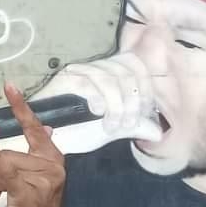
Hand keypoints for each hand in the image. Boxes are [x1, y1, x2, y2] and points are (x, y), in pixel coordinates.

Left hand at [0, 82, 64, 206]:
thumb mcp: (34, 182)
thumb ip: (36, 156)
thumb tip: (47, 127)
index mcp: (53, 160)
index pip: (35, 129)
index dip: (21, 107)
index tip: (8, 86)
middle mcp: (53, 167)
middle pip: (8, 154)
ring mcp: (43, 180)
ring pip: (1, 167)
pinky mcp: (29, 193)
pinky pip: (4, 170)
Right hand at [34, 52, 161, 143]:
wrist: (47, 140)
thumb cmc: (76, 131)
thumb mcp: (111, 129)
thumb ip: (133, 127)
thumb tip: (158, 133)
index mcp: (110, 74)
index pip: (137, 66)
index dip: (147, 88)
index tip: (146, 112)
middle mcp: (96, 68)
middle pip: (127, 72)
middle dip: (133, 101)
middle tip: (127, 124)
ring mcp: (79, 70)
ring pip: (110, 78)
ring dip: (117, 105)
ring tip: (111, 125)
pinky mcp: (65, 78)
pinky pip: (88, 82)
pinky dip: (98, 98)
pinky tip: (97, 112)